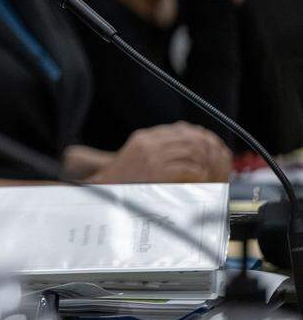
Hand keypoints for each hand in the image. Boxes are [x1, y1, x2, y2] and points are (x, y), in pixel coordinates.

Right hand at [89, 122, 231, 183]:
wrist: (105, 190)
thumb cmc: (123, 177)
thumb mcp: (135, 155)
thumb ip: (155, 147)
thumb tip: (182, 144)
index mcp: (143, 138)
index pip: (178, 129)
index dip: (195, 136)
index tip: (206, 144)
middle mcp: (148, 144)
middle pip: (186, 138)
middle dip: (204, 147)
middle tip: (214, 157)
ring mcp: (152, 158)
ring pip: (190, 151)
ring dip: (204, 160)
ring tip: (210, 168)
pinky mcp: (158, 173)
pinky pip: (188, 168)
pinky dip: (199, 173)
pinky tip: (201, 178)